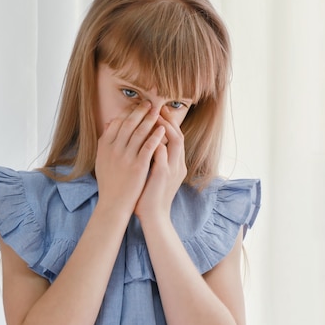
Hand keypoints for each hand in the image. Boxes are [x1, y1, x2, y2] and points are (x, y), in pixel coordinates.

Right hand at [95, 101, 165, 215]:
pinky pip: (149, 146)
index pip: (118, 122)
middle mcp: (114, 149)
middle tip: (150, 103)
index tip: (138, 106)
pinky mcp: (138, 166)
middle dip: (140, 111)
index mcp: (105, 146)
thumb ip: (105, 141)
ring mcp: (126, 157)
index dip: (129, 112)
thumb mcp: (102, 159)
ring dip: (150, 119)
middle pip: (129, 124)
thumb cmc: (109, 182)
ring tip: (158, 111)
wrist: (114, 204)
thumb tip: (110, 122)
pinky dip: (156, 136)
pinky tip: (162, 129)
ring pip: (140, 132)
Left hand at [135, 106, 186, 220]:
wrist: (153, 216)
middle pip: (179, 135)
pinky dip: (157, 142)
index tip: (157, 113)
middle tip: (158, 108)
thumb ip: (152, 159)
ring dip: (166, 127)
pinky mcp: (163, 174)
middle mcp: (178, 164)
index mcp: (175, 164)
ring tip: (155, 116)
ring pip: (176, 141)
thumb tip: (146, 144)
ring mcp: (173, 169)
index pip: (175, 138)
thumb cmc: (149, 196)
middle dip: (169, 121)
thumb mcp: (153, 174)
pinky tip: (148, 134)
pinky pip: (163, 153)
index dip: (168, 124)